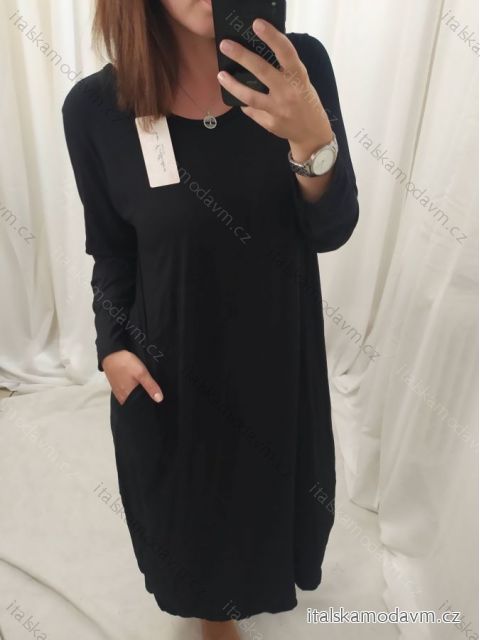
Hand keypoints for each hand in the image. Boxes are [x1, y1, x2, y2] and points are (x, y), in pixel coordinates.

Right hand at [102, 350, 163, 405]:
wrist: (111, 354)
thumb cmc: (125, 363)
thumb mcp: (141, 373)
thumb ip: (150, 386)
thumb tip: (159, 399)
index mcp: (128, 397)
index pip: (141, 406)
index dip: (149, 403)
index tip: (156, 399)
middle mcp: (122, 398)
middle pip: (137, 402)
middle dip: (145, 398)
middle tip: (152, 390)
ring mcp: (119, 392)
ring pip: (132, 397)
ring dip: (139, 393)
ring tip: (145, 386)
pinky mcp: (117, 387)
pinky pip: (128, 392)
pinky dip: (133, 389)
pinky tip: (137, 383)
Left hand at [216, 19, 333, 150]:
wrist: (312, 133)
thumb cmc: (305, 101)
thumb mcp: (301, 81)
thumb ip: (285, 70)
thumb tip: (258, 55)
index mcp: (298, 77)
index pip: (286, 52)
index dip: (272, 37)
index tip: (257, 25)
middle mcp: (288, 92)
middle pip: (262, 71)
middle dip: (242, 56)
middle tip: (225, 45)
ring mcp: (278, 110)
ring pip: (251, 96)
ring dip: (233, 85)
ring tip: (221, 75)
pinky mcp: (270, 124)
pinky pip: (252, 110)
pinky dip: (244, 103)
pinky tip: (239, 98)